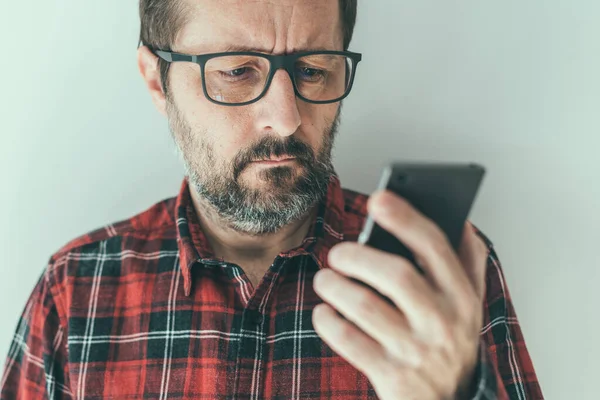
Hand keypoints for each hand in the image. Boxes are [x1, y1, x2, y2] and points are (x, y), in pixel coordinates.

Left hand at [312, 190, 488, 399]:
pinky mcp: (391, 376)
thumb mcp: (471, 304)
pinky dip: (329, 321)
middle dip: (357, 256)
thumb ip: (469, 263)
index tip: (378, 199)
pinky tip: (325, 312)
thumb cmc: (451, 343)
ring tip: (325, 279)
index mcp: (461, 296)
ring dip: (336, 286)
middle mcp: (442, 322)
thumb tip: (463, 220)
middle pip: (396, 274)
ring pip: (366, 306)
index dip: (405, 217)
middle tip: (337, 253)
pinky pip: (349, 341)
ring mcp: (416, 351)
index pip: (434, 245)